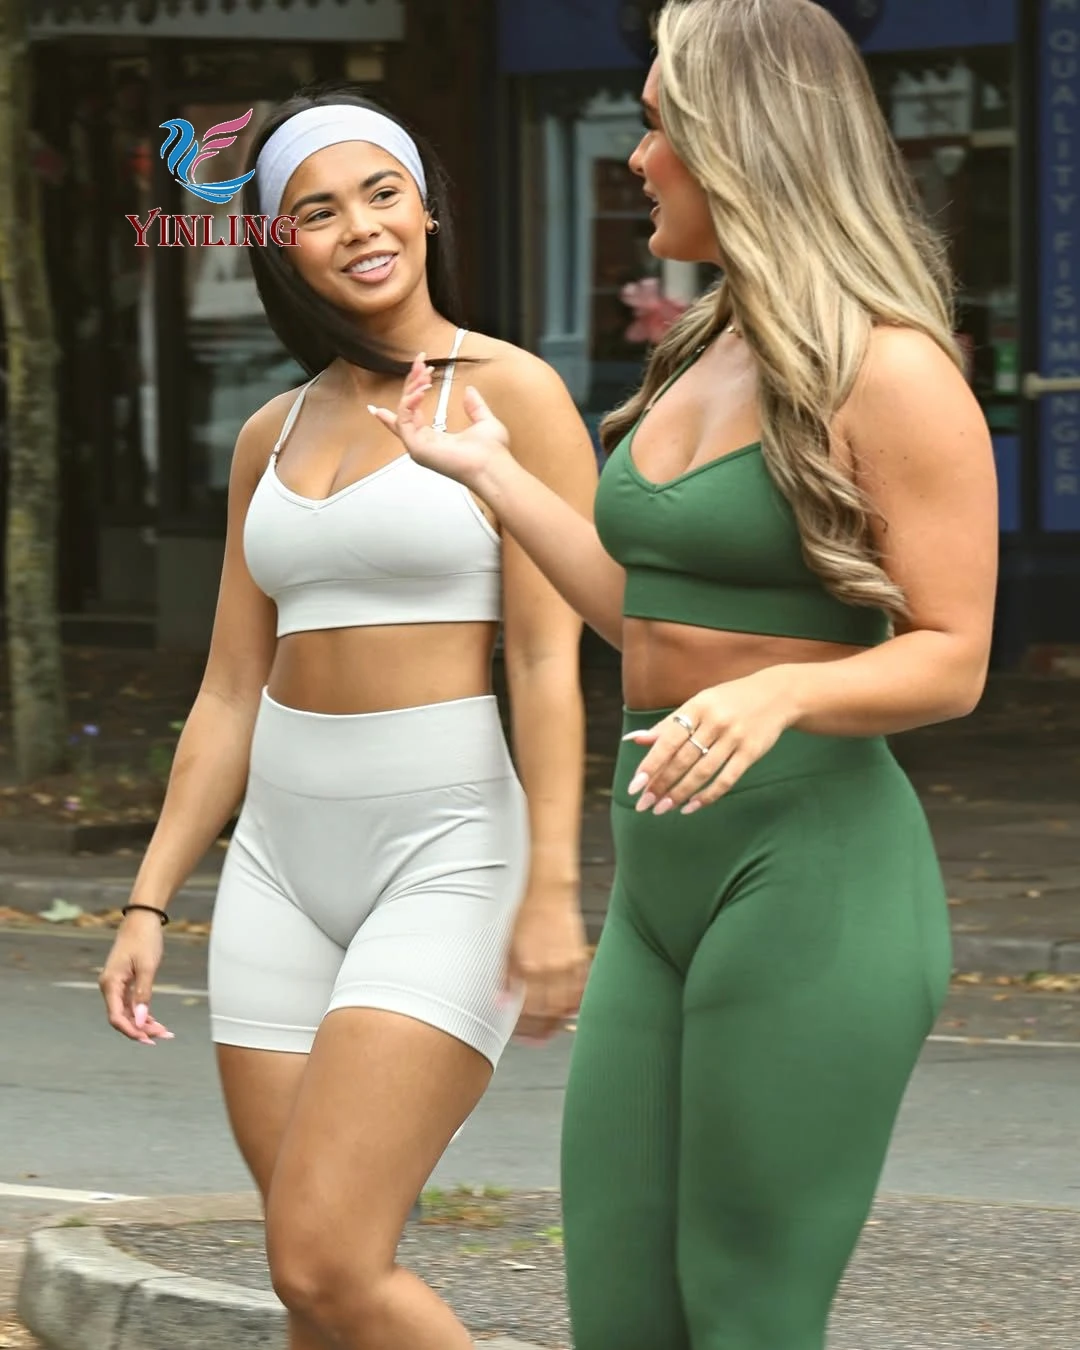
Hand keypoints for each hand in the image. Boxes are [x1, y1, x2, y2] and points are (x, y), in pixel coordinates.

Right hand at [98, 910, 173, 1044]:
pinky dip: (143, 1013)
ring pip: (127, 1012)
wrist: (142, 919)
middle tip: (163, 1036)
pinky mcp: (124, 982)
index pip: (117, 1017)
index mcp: (110, 984)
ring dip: (144, 1023)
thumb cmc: (144, 939)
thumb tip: (142, 1020)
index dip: (132, 1031)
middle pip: (122, 1018)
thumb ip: (143, 994)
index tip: (149, 1039)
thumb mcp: (147, 967)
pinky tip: (155, 1021)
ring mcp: (116, 985)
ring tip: (163, 1032)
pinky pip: (131, 1003)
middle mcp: (109, 987)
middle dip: (141, 1030)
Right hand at [369, 353, 512, 489]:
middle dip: (411, 383)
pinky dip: (410, 401)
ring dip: (412, 388)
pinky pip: (404, 419)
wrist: (494, 466)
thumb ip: (475, 407)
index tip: (400, 385)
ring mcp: (418, 447)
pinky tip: (423, 389)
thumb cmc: (492, 453)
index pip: (411, 419)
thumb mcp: (484, 421)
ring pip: (403, 411)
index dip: (404, 401)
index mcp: (436, 440)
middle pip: (406, 409)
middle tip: (421, 363)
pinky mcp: (416, 447)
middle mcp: (423, 444)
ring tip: (425, 373)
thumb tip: (469, 391)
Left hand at [505, 885, 589, 1044]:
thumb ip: (505, 977)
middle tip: (540, 1038)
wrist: (548, 893)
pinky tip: (570, 1008)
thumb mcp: (506, 946)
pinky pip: (581, 987)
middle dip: (545, 1029)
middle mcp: (550, 969)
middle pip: (551, 1011)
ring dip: (561, 1019)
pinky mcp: (580, 957)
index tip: (524, 1033)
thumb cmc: (525, 916)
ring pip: (568, 1003)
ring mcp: (568, 964)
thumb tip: (502, 1001)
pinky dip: (576, 1001)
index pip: (530, 1009)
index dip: (527, 1026)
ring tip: (554, 1027)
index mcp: (529, 967)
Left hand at [624, 666, 794, 814]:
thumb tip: (634, 739)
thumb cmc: (728, 701)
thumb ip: (667, 725)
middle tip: (645, 804)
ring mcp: (735, 737)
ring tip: (663, 808)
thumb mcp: (698, 704)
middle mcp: (715, 721)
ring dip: (680, 793)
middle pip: (683, 759)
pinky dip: (708, 795)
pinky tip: (692, 806)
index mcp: (697, 706)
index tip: (635, 785)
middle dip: (661, 784)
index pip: (669, 740)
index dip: (651, 764)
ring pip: (702, 772)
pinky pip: (727, 779)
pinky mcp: (751, 752)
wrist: (776, 694)